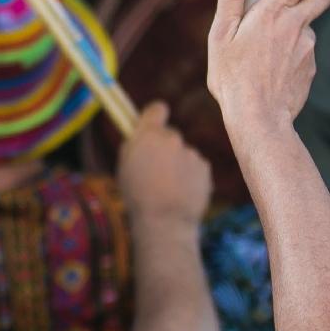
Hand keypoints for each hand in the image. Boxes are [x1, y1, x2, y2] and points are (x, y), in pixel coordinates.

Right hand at [116, 101, 211, 226]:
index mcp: (149, 134)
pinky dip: (189, 177)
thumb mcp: (124, 165)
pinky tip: (180, 193)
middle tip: (154, 170)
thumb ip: (135, 144)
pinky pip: (195, 167)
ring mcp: (191, 153)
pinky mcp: (205, 167)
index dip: (154, 116)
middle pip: (169, 136)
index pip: (157, 109)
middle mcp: (173, 138)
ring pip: (182, 154)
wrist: (165, 221)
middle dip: (163, 148)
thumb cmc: (137, 195)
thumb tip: (140, 133)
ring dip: (176, 165)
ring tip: (167, 189)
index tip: (152, 123)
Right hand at [207, 0, 329, 130]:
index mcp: (272, 12)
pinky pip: (301, 54)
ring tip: (264, 54)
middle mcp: (296, 26)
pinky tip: (273, 72)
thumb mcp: (221, 31)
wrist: (258, 118)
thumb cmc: (231, 75)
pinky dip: (291, 55)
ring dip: (294, 30)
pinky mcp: (310, 68)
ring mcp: (307, 48)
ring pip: (304, 29)